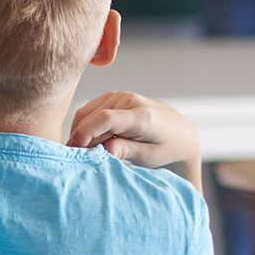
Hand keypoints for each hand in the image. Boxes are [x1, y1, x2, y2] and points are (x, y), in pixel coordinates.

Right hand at [67, 90, 200, 171]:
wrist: (180, 135)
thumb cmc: (166, 149)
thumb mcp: (149, 157)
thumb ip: (127, 151)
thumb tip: (105, 150)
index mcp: (142, 116)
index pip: (106, 119)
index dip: (85, 133)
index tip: (74, 150)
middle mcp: (131, 101)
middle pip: (93, 116)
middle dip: (81, 137)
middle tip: (79, 158)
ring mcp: (122, 96)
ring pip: (88, 112)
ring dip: (81, 131)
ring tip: (86, 151)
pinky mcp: (116, 96)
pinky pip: (91, 109)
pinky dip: (86, 124)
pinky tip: (90, 140)